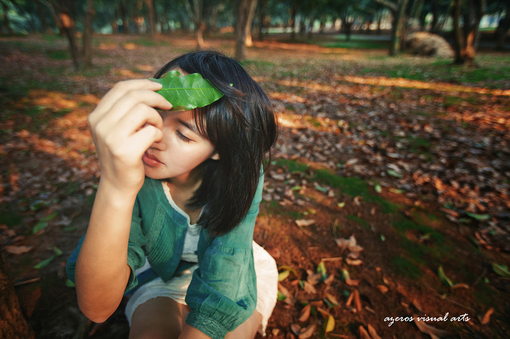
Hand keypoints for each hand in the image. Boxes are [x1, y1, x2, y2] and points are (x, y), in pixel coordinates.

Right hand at [88, 79, 171, 195]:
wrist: (117, 185)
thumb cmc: (123, 155)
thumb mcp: (115, 130)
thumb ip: (124, 111)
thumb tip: (149, 87)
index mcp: (96, 116)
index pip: (120, 88)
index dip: (142, 83)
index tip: (158, 85)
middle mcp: (100, 124)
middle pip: (134, 96)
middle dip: (156, 97)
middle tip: (168, 104)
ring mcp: (111, 138)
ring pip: (144, 110)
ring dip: (157, 118)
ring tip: (157, 129)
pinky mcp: (125, 151)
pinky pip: (152, 131)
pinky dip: (159, 135)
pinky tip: (155, 143)